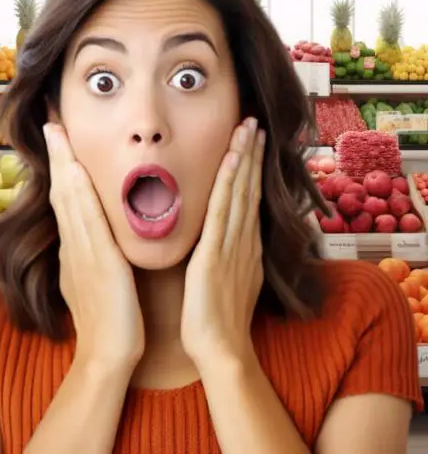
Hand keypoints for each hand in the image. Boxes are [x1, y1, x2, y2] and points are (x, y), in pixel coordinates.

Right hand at [44, 123, 144, 370]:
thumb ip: (89, 254)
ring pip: (70, 199)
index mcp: (77, 245)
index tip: (59, 138)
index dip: (62, 166)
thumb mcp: (92, 278)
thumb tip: (86, 237)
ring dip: (63, 163)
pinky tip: (74, 171)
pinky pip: (86, 219)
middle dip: (57, 155)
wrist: (108, 353)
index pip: (67, 198)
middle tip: (51, 122)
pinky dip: (79, 192)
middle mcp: (74, 243)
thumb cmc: (107, 317)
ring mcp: (83, 251)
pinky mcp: (98, 260)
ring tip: (56, 132)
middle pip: (62, 190)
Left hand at [181, 118, 264, 366]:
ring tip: (248, 127)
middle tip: (255, 122)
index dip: (251, 169)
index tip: (251, 143)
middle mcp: (244, 239)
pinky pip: (223, 209)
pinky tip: (232, 158)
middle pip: (249, 188)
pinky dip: (229, 181)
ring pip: (240, 191)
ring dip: (245, 157)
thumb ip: (226, 256)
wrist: (220, 349)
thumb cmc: (218, 319)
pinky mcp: (216, 252)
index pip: (249, 198)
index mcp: (245, 245)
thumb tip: (220, 240)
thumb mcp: (228, 280)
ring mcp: (233, 244)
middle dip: (252, 153)